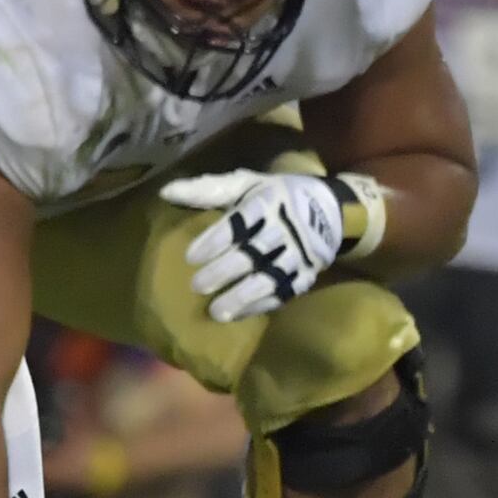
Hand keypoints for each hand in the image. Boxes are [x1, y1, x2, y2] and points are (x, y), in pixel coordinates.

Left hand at [160, 169, 348, 322]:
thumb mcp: (246, 184)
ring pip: (269, 278)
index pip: (240, 223)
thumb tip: (165, 192)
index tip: (190, 257)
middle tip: (197, 286)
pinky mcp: (307, 275)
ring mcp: (299, 255)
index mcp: (267, 202)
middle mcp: (285, 229)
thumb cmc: (276, 195)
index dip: (215, 240)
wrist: (331, 209)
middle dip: (224, 271)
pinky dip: (260, 305)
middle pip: (253, 253)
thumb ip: (207, 189)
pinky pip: (284, 293)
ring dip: (242, 296)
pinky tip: (238, 314)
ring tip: (216, 311)